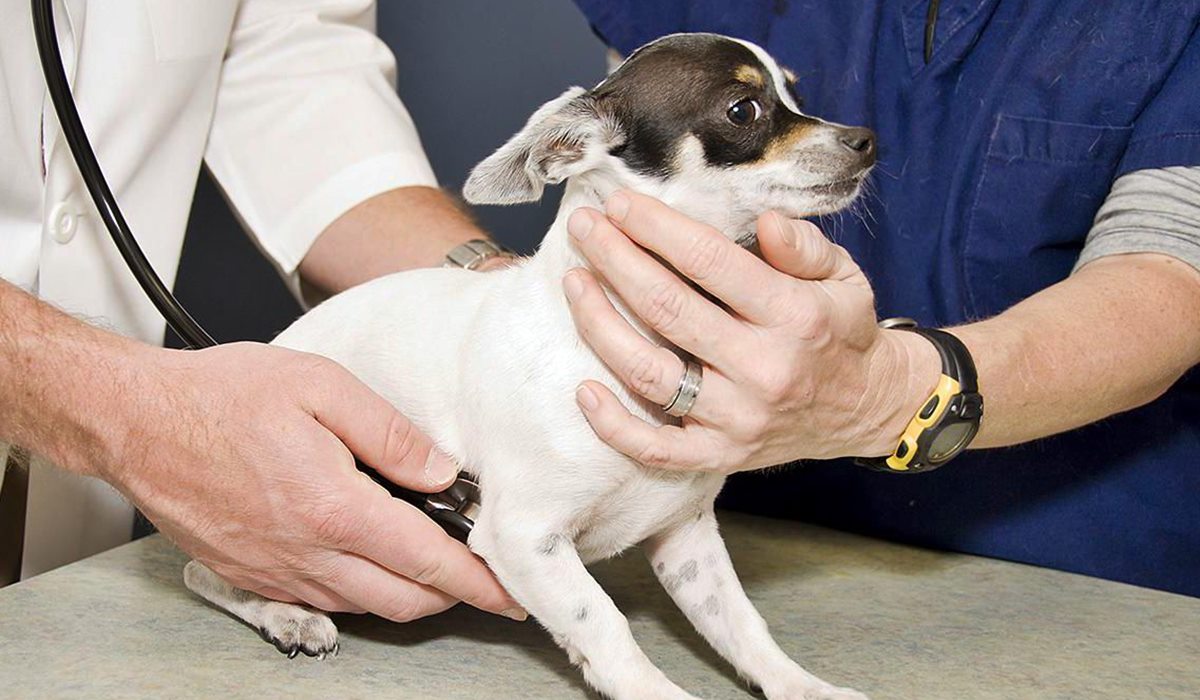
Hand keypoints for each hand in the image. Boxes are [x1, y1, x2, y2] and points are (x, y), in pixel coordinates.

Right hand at [101, 342, 523, 620]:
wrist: (136, 421)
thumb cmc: (221, 396)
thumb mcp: (321, 387)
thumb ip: (392, 433)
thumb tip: (443, 472)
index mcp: (333, 507)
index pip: (427, 561)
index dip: (478, 581)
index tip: (509, 591)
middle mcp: (306, 553)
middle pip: (404, 601)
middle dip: (454, 596)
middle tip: (482, 578)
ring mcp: (276, 572)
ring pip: (366, 608)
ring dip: (409, 594)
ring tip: (432, 563)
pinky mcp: (252, 577)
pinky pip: (325, 601)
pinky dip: (363, 592)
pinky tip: (370, 559)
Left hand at [563, 191, 938, 472]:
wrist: (867, 408)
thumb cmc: (841, 331)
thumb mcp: (843, 276)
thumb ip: (805, 246)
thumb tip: (766, 221)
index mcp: (793, 316)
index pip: (709, 261)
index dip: (657, 228)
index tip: (620, 204)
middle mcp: (763, 369)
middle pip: (667, 308)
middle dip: (615, 260)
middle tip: (584, 228)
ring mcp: (738, 419)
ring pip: (649, 373)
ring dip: (601, 325)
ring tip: (575, 283)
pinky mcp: (721, 454)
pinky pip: (655, 448)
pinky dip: (614, 424)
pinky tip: (583, 388)